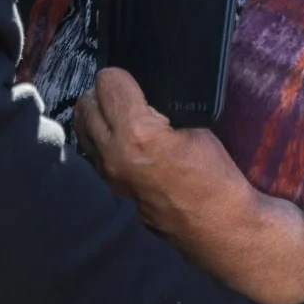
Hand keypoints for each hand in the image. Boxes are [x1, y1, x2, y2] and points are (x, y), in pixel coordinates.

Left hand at [76, 69, 303, 303]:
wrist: (221, 227)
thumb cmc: (216, 177)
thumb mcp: (194, 126)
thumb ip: (157, 104)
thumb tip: (138, 88)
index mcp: (136, 133)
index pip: (108, 81)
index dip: (122, 75)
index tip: (134, 79)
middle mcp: (113, 154)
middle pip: (86, 103)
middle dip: (103, 92)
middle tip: (125, 94)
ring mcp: (108, 175)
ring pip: (82, 129)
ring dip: (97, 116)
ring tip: (121, 114)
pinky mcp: (110, 190)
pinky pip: (91, 152)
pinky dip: (100, 139)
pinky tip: (121, 139)